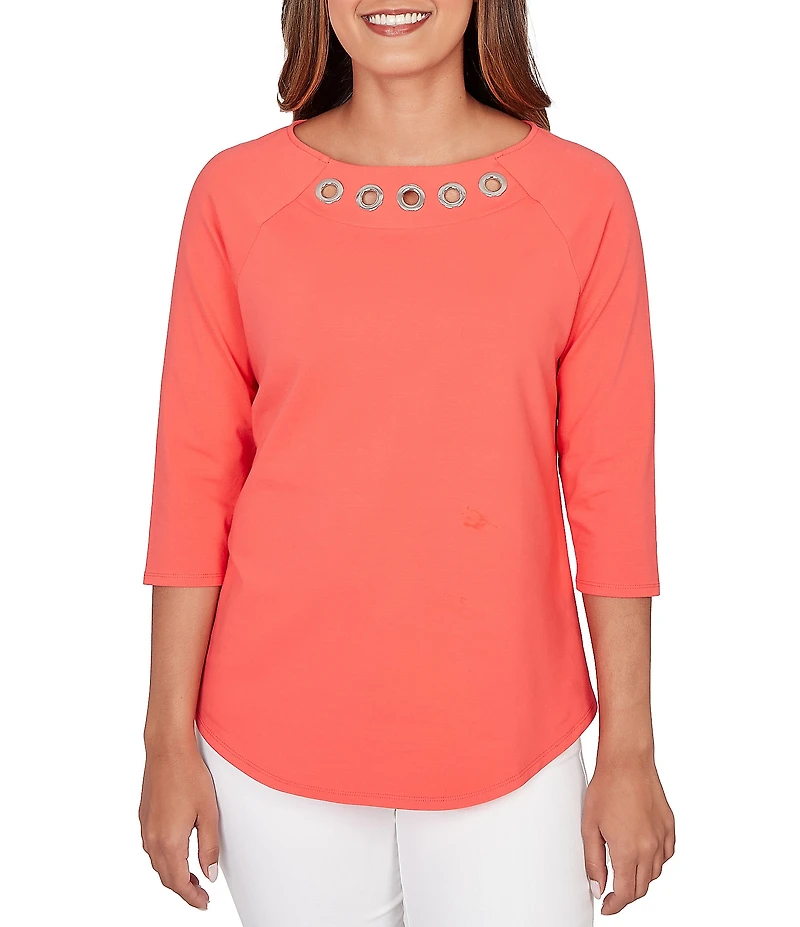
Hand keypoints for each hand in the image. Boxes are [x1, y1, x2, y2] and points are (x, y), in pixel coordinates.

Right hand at [139, 744, 219, 909]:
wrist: (167, 750)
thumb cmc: (189, 775)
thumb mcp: (209, 813)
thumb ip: (209, 847)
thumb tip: (210, 874)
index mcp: (170, 841)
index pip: (178, 882)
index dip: (191, 897)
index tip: (203, 902)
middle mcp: (153, 839)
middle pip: (166, 877)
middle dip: (183, 889)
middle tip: (201, 894)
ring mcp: (146, 828)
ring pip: (157, 864)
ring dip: (173, 875)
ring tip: (191, 877)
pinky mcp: (144, 818)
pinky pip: (152, 848)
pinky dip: (164, 859)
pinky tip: (176, 854)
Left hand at [582, 751, 674, 914]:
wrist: (627, 762)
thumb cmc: (606, 788)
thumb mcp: (590, 827)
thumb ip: (593, 861)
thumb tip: (597, 886)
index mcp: (628, 851)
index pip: (625, 894)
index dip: (615, 905)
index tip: (607, 907)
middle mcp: (650, 849)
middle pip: (641, 887)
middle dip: (626, 895)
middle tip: (612, 892)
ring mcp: (662, 838)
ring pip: (655, 873)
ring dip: (640, 878)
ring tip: (625, 872)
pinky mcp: (669, 826)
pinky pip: (666, 855)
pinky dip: (655, 862)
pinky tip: (643, 854)